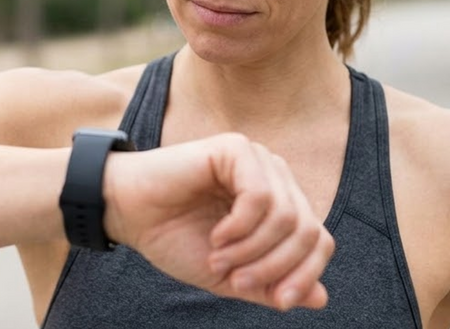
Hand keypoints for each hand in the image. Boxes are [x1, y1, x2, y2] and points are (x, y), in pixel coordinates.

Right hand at [103, 133, 333, 310]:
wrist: (128, 213)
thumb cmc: (174, 238)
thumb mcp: (230, 275)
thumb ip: (272, 286)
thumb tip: (321, 299)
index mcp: (279, 203)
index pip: (319, 240)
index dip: (305, 275)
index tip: (278, 301)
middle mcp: (275, 177)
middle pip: (308, 230)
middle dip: (275, 267)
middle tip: (238, 281)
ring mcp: (257, 160)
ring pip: (286, 216)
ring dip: (252, 250)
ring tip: (219, 259)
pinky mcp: (235, 149)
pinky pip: (260, 196)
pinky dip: (240, 226)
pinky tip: (217, 235)